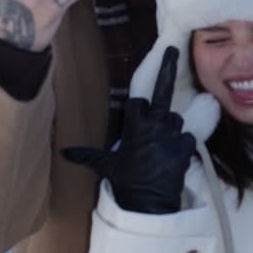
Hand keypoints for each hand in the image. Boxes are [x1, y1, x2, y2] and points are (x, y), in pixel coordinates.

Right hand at [63, 46, 196, 213]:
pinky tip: (174, 153)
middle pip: (163, 94)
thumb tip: (64, 152)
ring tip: (162, 140)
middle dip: (167, 69)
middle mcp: (155, 126)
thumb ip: (87, 155)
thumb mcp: (105, 166)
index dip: (137, 109)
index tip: (136, 116)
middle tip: (173, 49)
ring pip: (176, 118)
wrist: (147, 203)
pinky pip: (188, 137)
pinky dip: (183, 142)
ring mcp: (172, 136)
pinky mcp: (185, 148)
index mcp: (135, 127)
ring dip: (170, 125)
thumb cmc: (124, 182)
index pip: (137, 103)